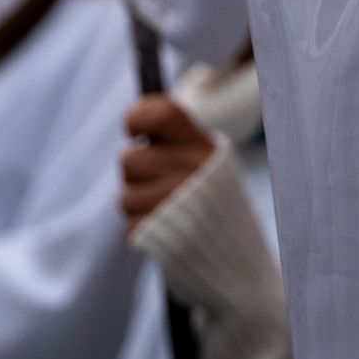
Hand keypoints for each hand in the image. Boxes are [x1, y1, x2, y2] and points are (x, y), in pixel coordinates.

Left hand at [120, 95, 215, 234]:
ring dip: (138, 201)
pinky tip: (164, 225)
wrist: (232, 243)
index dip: (136, 118)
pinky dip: (142, 226)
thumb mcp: (200, 152)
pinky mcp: (163, 235)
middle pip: (129, 159)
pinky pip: (130, 225)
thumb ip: (170, 131)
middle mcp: (192, 170)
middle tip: (155, 176)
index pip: (158, 115)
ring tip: (162, 204)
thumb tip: (133, 116)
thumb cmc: (205, 188)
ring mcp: (176, 204)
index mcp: (201, 146)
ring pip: (126, 197)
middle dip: (135, 170)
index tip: (135, 131)